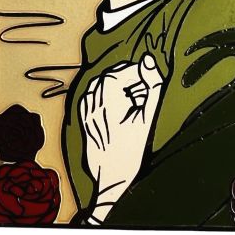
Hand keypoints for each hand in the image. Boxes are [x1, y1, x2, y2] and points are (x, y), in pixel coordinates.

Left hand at [79, 53, 162, 222]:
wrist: (112, 175)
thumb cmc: (132, 148)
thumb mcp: (148, 116)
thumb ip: (151, 85)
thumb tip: (147, 59)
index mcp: (110, 100)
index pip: (122, 72)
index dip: (137, 73)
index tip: (148, 83)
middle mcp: (94, 103)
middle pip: (110, 76)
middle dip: (127, 79)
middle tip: (142, 94)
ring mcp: (86, 110)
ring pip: (99, 84)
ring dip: (115, 86)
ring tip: (131, 101)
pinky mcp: (83, 117)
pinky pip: (90, 96)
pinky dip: (103, 95)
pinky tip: (115, 107)